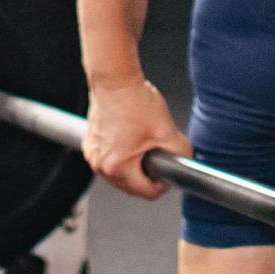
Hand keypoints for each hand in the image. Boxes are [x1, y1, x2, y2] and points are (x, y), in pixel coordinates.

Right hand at [83, 74, 189, 200]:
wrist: (115, 80)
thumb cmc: (134, 101)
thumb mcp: (167, 131)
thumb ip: (181, 154)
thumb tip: (184, 165)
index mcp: (117, 166)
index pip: (147, 193)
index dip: (163, 184)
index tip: (168, 173)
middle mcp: (100, 164)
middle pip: (132, 185)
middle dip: (147, 173)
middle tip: (157, 153)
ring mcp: (92, 154)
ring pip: (121, 173)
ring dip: (135, 164)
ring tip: (143, 142)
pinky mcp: (90, 144)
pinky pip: (110, 159)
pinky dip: (122, 153)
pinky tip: (130, 136)